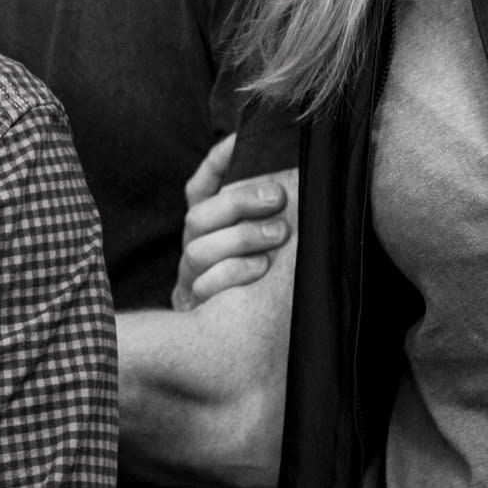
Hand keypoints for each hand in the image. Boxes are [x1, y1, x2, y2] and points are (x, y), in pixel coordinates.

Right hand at [170, 136, 290, 312]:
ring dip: (240, 238)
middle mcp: (194, 250)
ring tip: (280, 234)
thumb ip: (271, 212)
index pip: (199, 188)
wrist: (242, 346)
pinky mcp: (194, 309)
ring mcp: (190, 279)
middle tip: (278, 196)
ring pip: (199, 251)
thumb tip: (297, 173)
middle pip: (199, 217)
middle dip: (239, 202)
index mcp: (207, 228)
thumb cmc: (261, 282)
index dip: (216, 164)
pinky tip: (262, 271)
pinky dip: (232, 276)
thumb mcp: (266, 242)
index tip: (238, 141)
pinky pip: (202, 289)